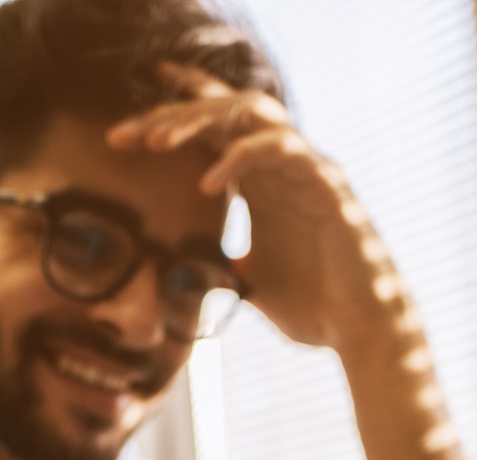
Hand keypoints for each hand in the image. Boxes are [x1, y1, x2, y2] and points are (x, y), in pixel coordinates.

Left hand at [106, 62, 412, 356]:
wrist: (359, 330)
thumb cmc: (314, 308)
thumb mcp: (250, 286)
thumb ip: (221, 271)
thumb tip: (187, 278)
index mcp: (260, 183)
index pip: (211, 132)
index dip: (168, 118)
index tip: (117, 132)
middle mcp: (282, 166)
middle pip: (223, 110)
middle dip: (170, 113)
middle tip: (122, 133)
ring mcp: (307, 169)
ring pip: (252, 113)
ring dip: (201, 120)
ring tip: (158, 141)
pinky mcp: (327, 184)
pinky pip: (280, 150)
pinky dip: (241, 158)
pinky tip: (208, 183)